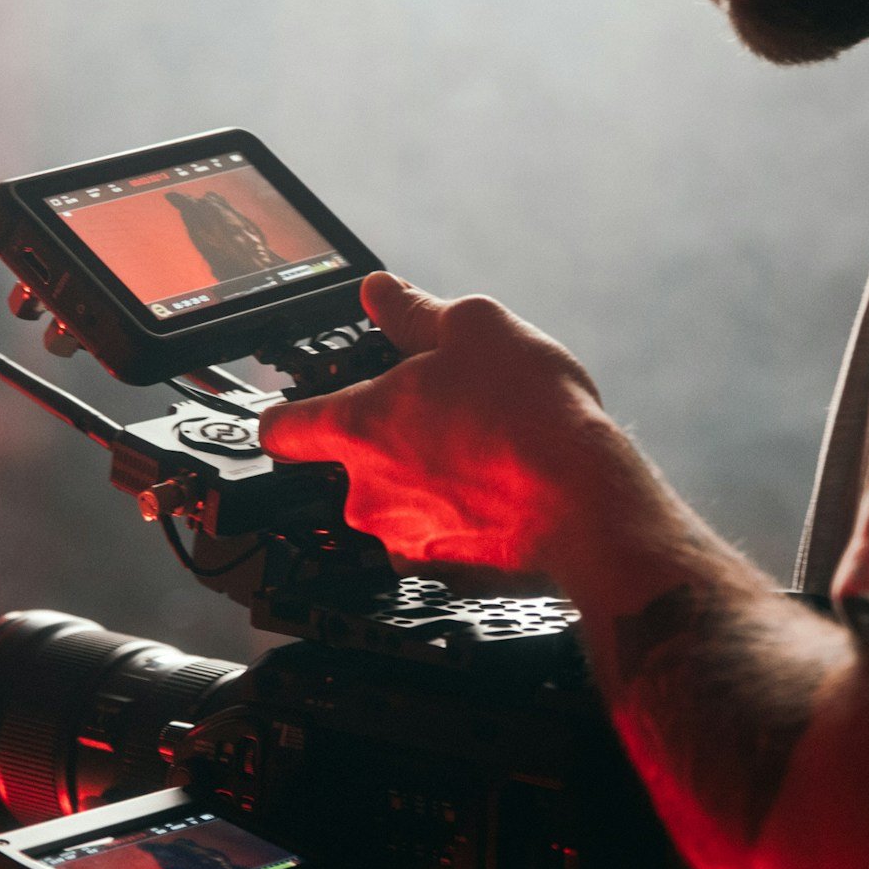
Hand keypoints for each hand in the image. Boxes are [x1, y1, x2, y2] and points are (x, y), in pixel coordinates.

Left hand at [258, 273, 626, 575]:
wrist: (588, 506)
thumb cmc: (530, 416)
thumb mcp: (474, 327)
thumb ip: (413, 311)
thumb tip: (379, 292)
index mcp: (358, 428)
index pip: (280, 429)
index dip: (288, 415)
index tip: (302, 412)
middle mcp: (366, 494)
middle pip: (351, 465)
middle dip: (389, 442)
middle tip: (444, 417)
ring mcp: (403, 541)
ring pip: (398, 504)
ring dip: (426, 482)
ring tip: (483, 456)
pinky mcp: (444, 576)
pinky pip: (439, 539)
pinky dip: (460, 519)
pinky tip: (500, 495)